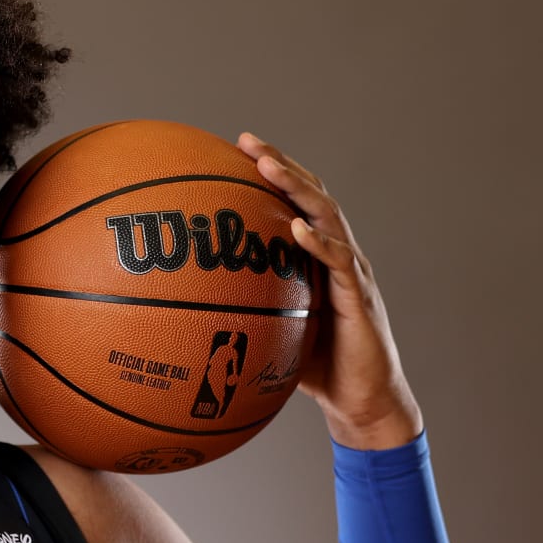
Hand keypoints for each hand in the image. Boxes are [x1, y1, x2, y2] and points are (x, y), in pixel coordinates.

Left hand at [238, 132, 422, 448]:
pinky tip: (296, 228)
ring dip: (298, 189)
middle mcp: (338, 256)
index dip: (272, 173)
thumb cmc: (313, 367)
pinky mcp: (360, 300)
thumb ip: (239, 311)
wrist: (362, 401)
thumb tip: (180, 309)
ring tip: (270, 168)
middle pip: (311, 197)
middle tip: (249, 141)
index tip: (237, 146)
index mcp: (316, 259)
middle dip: (281, 165)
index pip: (294, 203)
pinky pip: (340, 265)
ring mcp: (352, 275)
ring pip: (327, 219)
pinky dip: (319, 244)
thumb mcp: (269, 332)